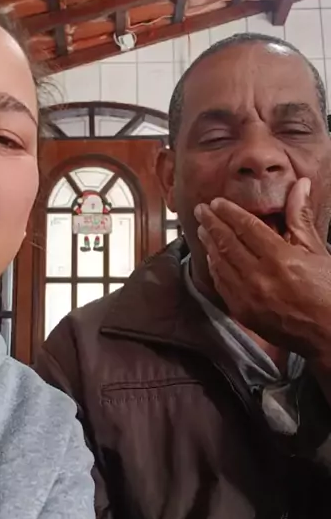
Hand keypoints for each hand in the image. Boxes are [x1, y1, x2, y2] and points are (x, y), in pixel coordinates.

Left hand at [194, 178, 330, 361]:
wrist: (328, 333)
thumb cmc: (328, 291)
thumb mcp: (317, 250)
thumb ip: (301, 216)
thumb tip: (299, 185)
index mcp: (279, 258)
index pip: (245, 227)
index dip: (228, 212)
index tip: (217, 203)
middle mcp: (259, 277)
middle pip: (227, 243)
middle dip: (211, 223)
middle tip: (201, 210)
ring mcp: (248, 297)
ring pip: (220, 264)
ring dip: (209, 244)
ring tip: (203, 229)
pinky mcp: (244, 313)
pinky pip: (222, 286)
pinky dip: (215, 269)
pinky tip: (212, 258)